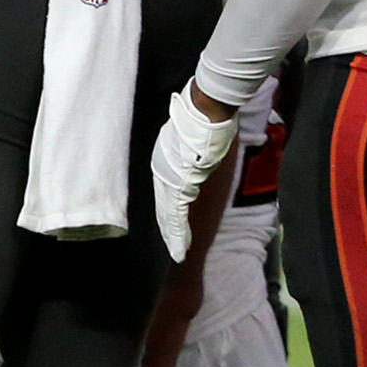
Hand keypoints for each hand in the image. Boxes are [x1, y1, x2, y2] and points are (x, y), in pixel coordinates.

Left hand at [148, 86, 240, 259]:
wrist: (202, 114)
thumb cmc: (200, 116)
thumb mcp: (193, 131)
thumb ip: (193, 141)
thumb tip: (203, 132)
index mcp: (166, 162)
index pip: (165, 192)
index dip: (166, 209)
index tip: (168, 222)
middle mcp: (163, 174)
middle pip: (164, 207)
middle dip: (167, 227)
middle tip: (171, 245)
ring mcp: (169, 182)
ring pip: (169, 217)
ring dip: (174, 236)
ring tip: (177, 253)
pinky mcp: (179, 189)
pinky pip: (176, 219)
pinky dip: (178, 236)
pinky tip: (179, 251)